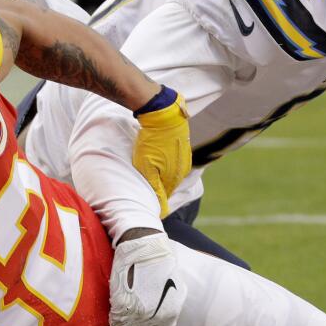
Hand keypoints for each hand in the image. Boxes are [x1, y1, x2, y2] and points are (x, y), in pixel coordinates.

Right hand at [107, 230, 182, 325]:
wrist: (144, 244)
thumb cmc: (159, 260)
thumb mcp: (171, 287)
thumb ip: (166, 306)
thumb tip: (160, 320)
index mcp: (171, 312)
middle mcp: (158, 316)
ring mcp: (140, 311)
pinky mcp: (123, 304)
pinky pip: (115, 322)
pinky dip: (113, 321)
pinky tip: (112, 319)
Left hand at [131, 88, 190, 217]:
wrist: (163, 115)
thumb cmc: (151, 142)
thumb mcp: (147, 167)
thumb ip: (155, 188)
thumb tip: (162, 210)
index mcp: (174, 178)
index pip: (164, 197)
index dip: (153, 198)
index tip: (141, 197)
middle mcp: (182, 170)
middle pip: (168, 185)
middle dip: (157, 187)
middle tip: (142, 182)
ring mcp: (184, 158)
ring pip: (170, 173)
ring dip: (160, 174)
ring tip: (148, 168)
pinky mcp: (183, 147)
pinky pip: (172, 162)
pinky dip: (163, 163)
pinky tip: (156, 157)